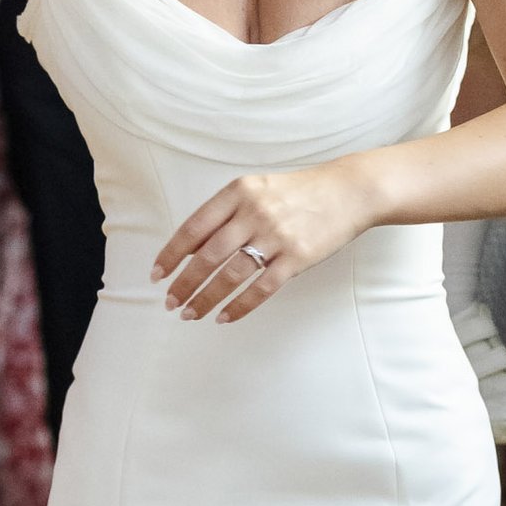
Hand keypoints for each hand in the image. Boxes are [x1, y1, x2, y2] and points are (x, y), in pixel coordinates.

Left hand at [153, 157, 375, 321]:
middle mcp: (254, 212)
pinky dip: (239, 306)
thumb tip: (191, 248)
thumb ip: (226, 213)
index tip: (157, 274)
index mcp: (239, 192)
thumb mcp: (257, 189)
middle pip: (208, 256)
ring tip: (190, 314)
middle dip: (184, 283)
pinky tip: (224, 317)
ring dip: (205, 298)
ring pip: (230, 275)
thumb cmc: (299, 192)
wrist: (348, 191)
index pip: (194, 227)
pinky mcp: (297, 257)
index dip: (172, 254)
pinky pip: (261, 288)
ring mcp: (276, 235)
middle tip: (169, 302)